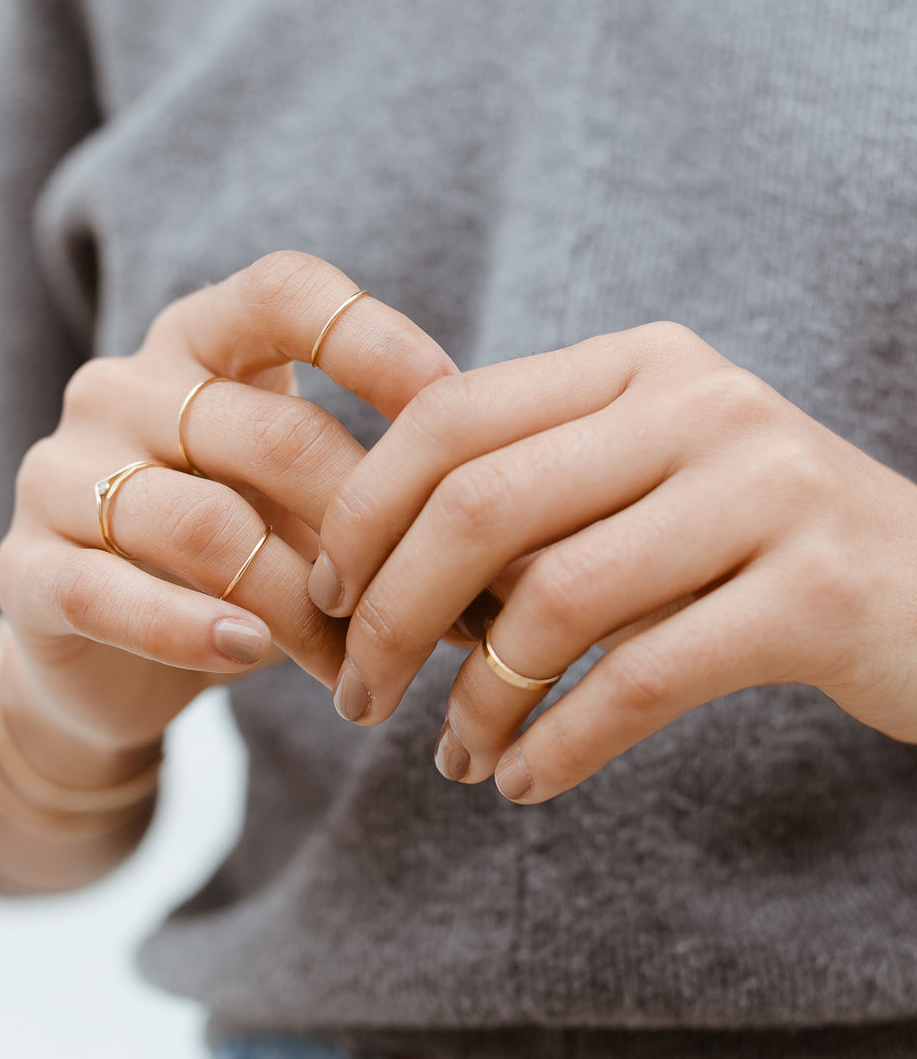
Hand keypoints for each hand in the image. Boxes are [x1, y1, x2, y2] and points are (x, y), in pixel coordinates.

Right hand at [0, 251, 455, 753]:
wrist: (106, 642)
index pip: (285, 294)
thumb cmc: (234, 548)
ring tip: (360, 667)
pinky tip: (252, 654)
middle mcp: (122, 387)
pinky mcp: (25, 567)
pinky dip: (193, 631)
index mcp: (198, 341)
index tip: (455, 411)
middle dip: (371, 530)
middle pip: (274, 435)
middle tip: (439, 609)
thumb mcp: (299, 495)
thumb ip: (374, 486)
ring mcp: (63, 473)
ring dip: (304, 609)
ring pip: (207, 527)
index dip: (376, 341)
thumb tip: (506, 532)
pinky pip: (112, 592)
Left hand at [310, 321, 916, 802]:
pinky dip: (560, 743)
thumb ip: (529, 498)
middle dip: (391, 616)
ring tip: (451, 754)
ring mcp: (765, 488)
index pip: (450, 417)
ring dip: (475, 697)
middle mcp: (698, 403)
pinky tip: (521, 781)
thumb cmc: (748, 547)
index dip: (365, 512)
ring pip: (554, 599)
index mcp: (634, 365)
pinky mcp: (816, 591)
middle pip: (482, 506)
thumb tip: (369, 569)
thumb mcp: (637, 489)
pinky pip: (642, 678)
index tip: (328, 598)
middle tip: (356, 698)